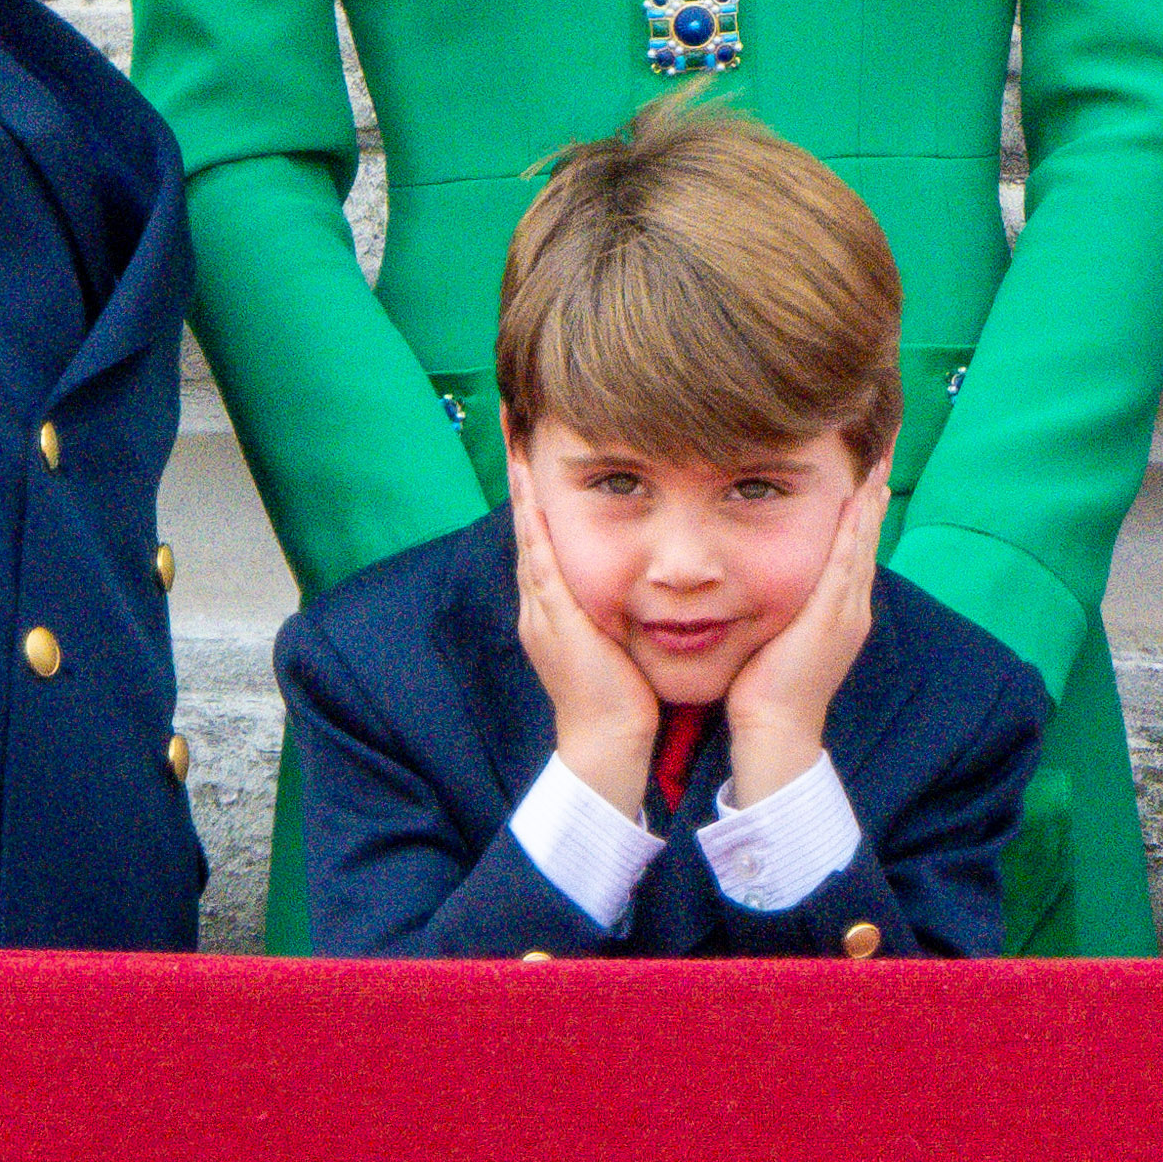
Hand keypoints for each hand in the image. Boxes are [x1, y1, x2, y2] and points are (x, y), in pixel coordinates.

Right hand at [509, 459, 660, 817]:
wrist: (610, 745)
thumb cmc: (625, 697)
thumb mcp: (620, 635)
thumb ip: (624, 601)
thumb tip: (649, 573)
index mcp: (556, 603)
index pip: (544, 530)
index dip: (536, 486)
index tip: (534, 441)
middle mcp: (540, 599)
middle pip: (527, 519)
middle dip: (519, 470)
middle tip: (513, 416)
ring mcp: (541, 607)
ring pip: (527, 529)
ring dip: (519, 481)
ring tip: (515, 433)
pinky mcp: (553, 616)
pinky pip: (537, 555)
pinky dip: (531, 517)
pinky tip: (528, 483)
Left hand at [723, 468, 887, 810]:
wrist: (775, 727)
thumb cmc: (765, 687)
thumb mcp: (779, 634)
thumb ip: (781, 605)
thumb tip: (762, 580)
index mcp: (841, 610)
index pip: (854, 547)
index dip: (862, 508)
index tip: (866, 470)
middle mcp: (853, 605)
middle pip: (868, 537)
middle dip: (874, 493)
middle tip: (883, 450)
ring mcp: (848, 610)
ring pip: (863, 542)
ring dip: (871, 500)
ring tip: (878, 460)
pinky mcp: (834, 615)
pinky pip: (850, 560)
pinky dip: (857, 526)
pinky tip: (860, 496)